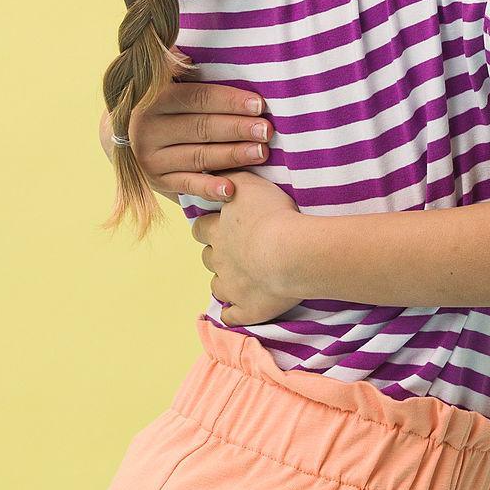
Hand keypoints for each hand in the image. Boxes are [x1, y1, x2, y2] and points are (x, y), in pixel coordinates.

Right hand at [113, 71, 269, 202]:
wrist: (130, 136)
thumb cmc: (164, 101)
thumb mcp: (166, 79)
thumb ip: (178, 64)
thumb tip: (192, 50)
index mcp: (153, 98)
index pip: (197, 98)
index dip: (229, 100)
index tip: (258, 104)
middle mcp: (147, 128)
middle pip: (201, 127)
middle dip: (238, 128)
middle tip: (267, 130)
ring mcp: (150, 157)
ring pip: (198, 156)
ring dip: (232, 155)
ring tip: (261, 152)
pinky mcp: (157, 181)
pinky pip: (186, 185)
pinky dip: (209, 188)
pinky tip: (231, 189)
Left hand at [189, 171, 305, 325]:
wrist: (289, 252)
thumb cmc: (273, 214)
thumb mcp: (250, 184)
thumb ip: (232, 177)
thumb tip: (215, 173)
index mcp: (218, 231)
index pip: (200, 228)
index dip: (207, 228)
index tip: (217, 226)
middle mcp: (219, 259)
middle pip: (208, 258)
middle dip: (217, 255)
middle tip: (236, 251)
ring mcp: (231, 287)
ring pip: (217, 287)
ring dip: (226, 283)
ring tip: (244, 279)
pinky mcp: (246, 309)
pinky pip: (232, 316)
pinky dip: (234, 314)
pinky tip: (241, 309)